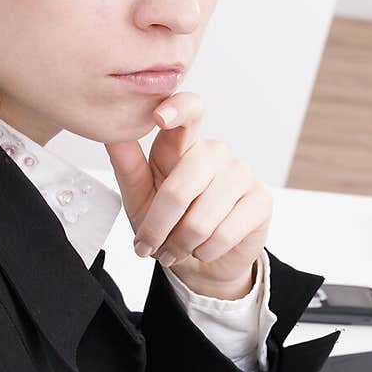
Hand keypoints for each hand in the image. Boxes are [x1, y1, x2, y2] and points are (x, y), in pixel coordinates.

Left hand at [104, 92, 272, 299]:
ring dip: (181, 245)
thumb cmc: (169, 225)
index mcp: (183, 144)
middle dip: (158, 228)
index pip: (189, 111)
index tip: (159, 117)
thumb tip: (110, 135)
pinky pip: (224, 233)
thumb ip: (128, 167)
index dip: (177, 109)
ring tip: (175, 251)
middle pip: (179, 189)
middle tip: (149, 247)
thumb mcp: (139, 199)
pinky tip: (203, 251)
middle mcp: (215, 152)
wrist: (204, 262)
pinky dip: (205, 251)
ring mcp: (241, 173)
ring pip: (201, 219)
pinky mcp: (261, 199)